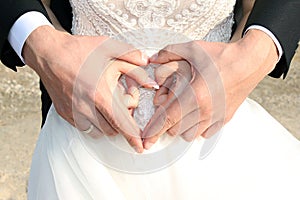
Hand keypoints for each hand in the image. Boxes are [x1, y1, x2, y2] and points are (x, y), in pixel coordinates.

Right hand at [23, 26, 157, 152]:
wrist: (49, 53)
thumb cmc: (79, 50)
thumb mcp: (108, 47)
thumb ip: (130, 56)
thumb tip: (147, 62)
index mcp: (100, 94)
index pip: (121, 124)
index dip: (133, 137)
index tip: (139, 148)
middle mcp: (87, 108)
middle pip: (112, 130)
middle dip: (121, 125)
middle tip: (120, 108)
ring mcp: (74, 112)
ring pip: (98, 132)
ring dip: (108, 125)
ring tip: (106, 108)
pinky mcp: (65, 114)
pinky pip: (84, 128)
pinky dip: (93, 124)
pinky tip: (93, 109)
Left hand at [142, 29, 277, 148]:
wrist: (250, 61)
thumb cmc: (222, 56)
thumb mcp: (193, 49)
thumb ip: (169, 53)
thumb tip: (152, 58)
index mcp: (194, 94)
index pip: (167, 119)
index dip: (152, 131)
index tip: (144, 139)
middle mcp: (205, 110)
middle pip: (175, 129)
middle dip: (166, 123)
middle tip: (167, 109)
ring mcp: (215, 117)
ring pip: (189, 135)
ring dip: (180, 127)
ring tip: (181, 112)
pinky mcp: (224, 119)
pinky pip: (204, 133)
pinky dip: (196, 128)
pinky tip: (197, 115)